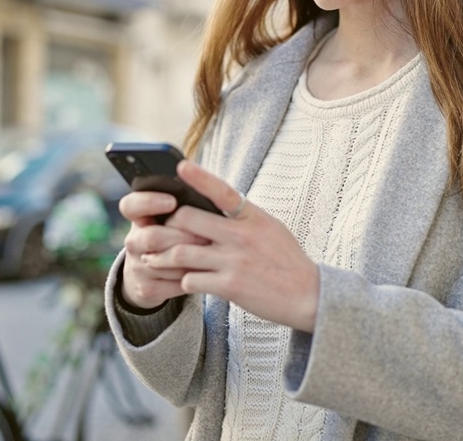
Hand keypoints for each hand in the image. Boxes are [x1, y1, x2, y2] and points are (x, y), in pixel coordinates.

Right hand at [117, 188, 208, 310]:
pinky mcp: (147, 288)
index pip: (130, 205)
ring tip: (212, 254)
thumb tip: (201, 184)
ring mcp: (138, 266)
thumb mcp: (169, 217)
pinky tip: (206, 271)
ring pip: (165, 263)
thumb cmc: (171, 234)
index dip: (149, 202)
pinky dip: (193, 278)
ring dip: (190, 259)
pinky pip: (174, 283)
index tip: (172, 201)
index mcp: (138, 218)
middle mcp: (133, 241)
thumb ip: (180, 203)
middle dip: (182, 236)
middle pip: (152, 237)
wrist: (151, 274)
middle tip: (206, 236)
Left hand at [142, 161, 320, 331]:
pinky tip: (184, 281)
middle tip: (159, 231)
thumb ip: (244, 217)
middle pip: (187, 220)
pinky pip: (191, 280)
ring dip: (163, 257)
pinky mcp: (230, 286)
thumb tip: (218, 204)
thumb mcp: (271, 228)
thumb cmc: (287, 261)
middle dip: (168, 225)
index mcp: (252, 217)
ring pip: (181, 252)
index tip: (181, 167)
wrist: (308, 295)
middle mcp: (241, 236)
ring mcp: (235, 261)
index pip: (222, 191)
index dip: (200, 177)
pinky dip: (182, 280)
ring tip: (154, 259)